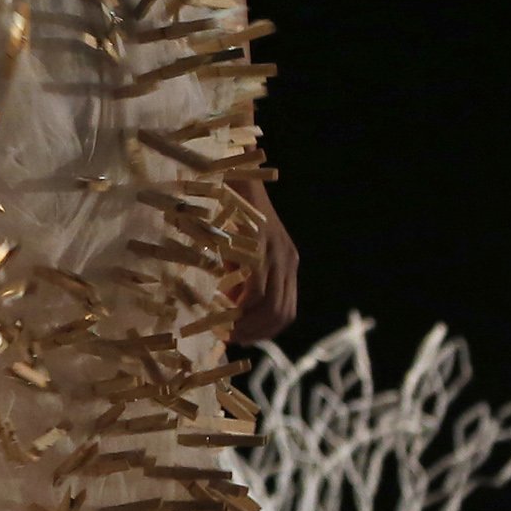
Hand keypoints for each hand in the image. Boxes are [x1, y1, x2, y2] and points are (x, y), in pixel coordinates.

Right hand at [229, 191, 299, 344]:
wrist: (231, 173)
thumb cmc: (227, 212)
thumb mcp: (238, 252)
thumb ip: (240, 279)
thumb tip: (231, 309)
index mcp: (286, 262)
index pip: (286, 311)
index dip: (265, 331)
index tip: (241, 338)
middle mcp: (287, 260)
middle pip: (283, 314)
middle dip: (257, 333)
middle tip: (230, 338)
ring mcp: (276, 253)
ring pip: (271, 306)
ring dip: (247, 324)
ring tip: (225, 329)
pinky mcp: (260, 247)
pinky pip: (256, 290)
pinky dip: (240, 307)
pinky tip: (223, 308)